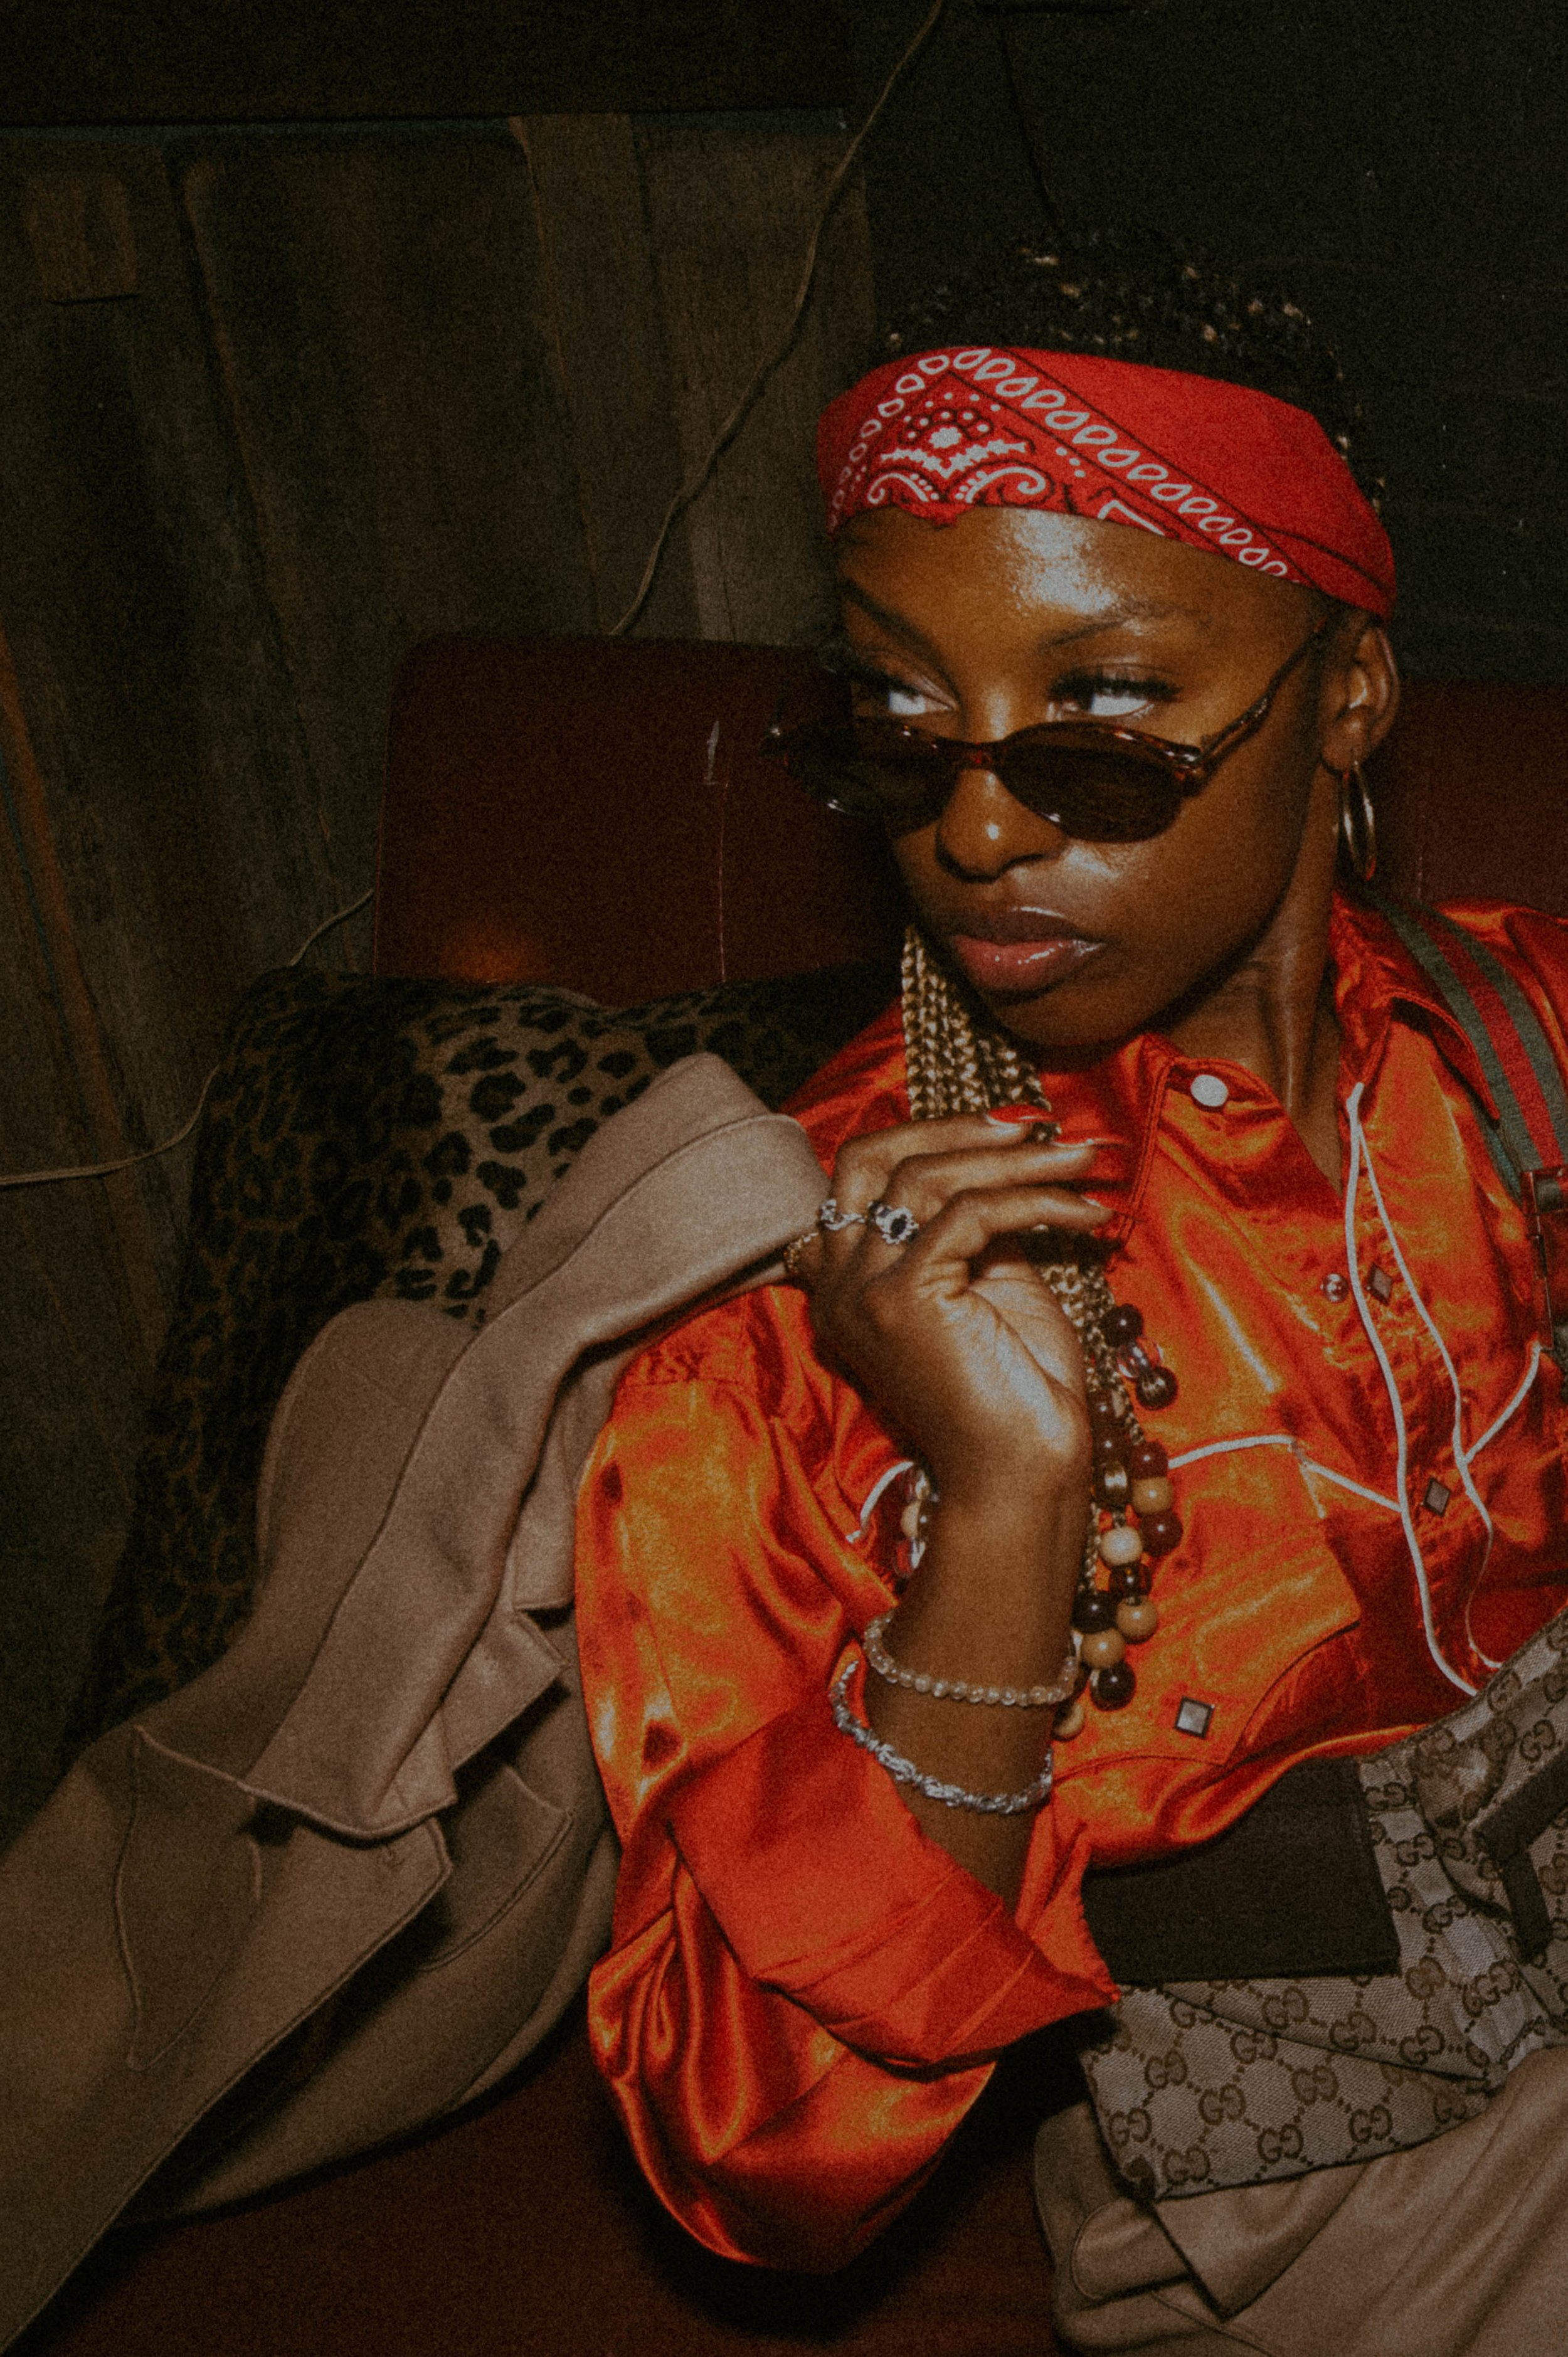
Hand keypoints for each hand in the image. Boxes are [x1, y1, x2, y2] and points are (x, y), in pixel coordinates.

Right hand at [794, 1115, 1112, 1510]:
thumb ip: (975, 1224)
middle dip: (957, 1127)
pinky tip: (1085, 1215)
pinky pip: (969, 1214)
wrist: (1023, 1474)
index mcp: (847, 1280)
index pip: (864, 1170)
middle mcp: (838, 1284)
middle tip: (1037, 1126)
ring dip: (1015, 1159)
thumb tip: (1003, 1158)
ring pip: (925, 1177)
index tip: (1014, 1128)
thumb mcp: (993, 1284)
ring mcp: (863, 1291)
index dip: (934, 1132)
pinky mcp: (903, 1300)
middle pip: (873, 1157)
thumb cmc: (1016, 1391)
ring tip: (1082, 1160)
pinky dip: (1034, 1202)